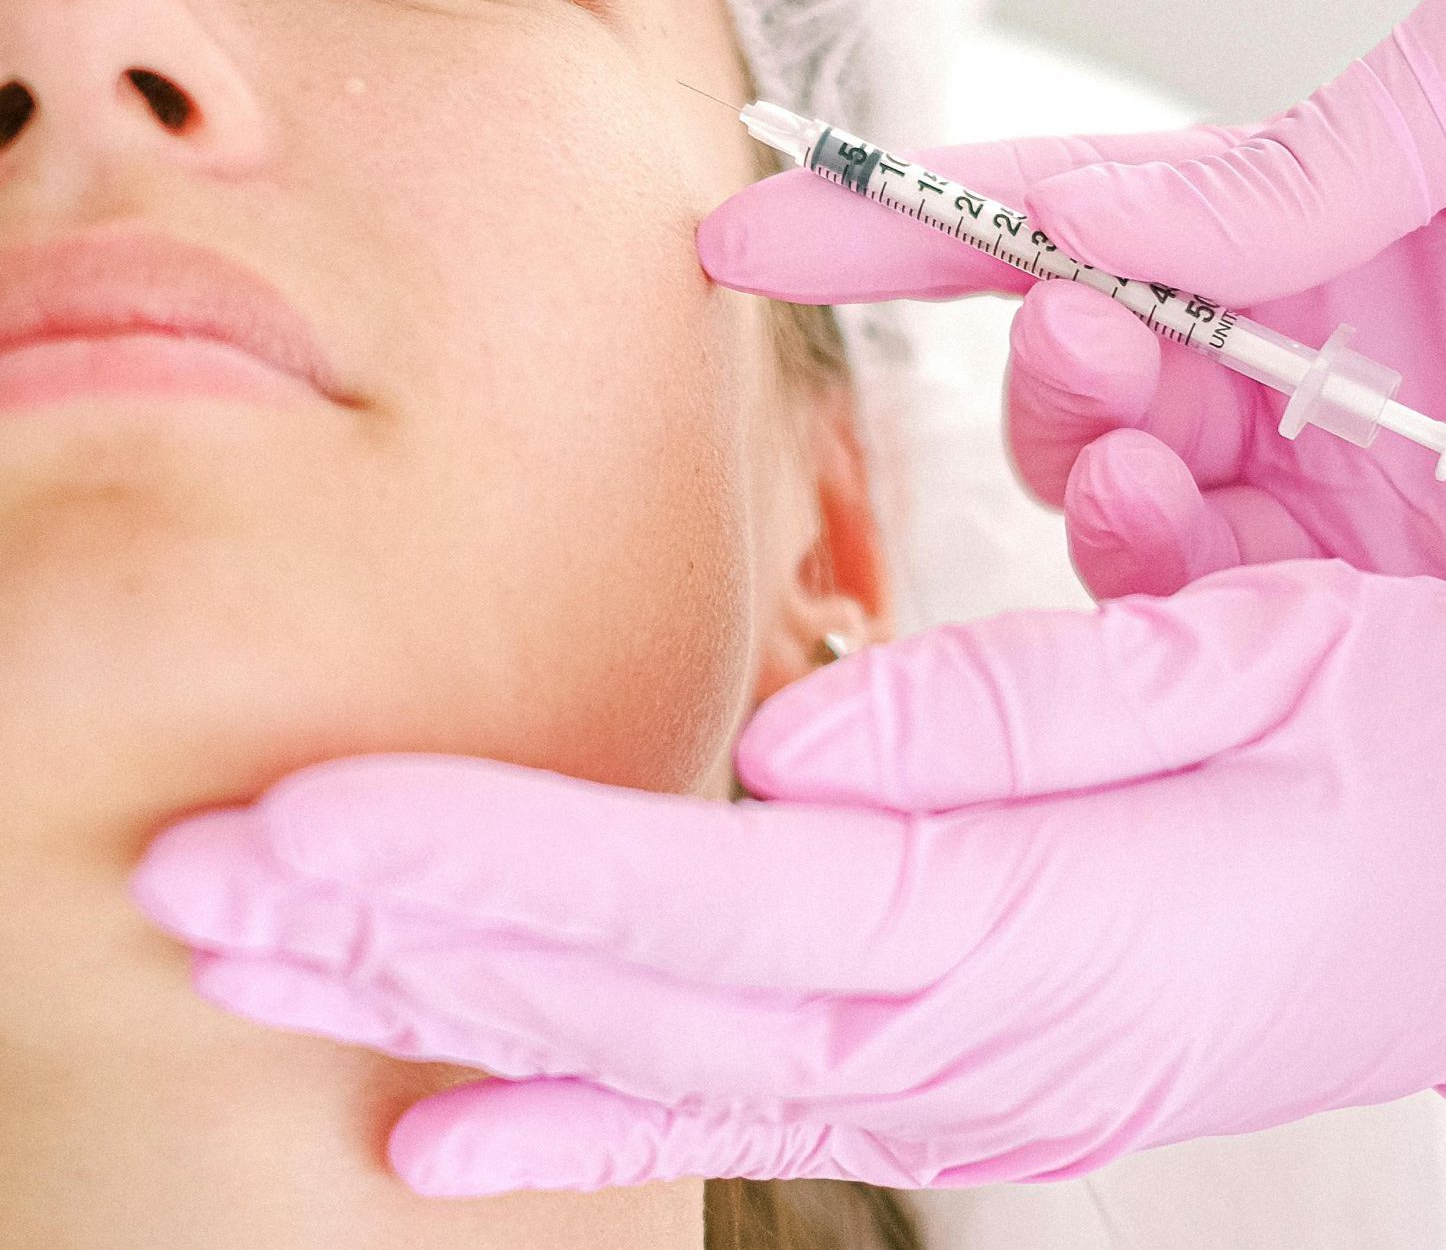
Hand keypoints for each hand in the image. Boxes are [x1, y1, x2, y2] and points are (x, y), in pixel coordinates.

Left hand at [130, 556, 1445, 1194]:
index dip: (503, 872)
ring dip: (445, 1005)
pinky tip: (448, 1118)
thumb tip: (801, 738)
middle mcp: (983, 1033)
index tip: (313, 826)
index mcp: (1056, 927)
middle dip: (403, 941)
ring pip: (653, 1049)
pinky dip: (570, 1104)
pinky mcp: (962, 1055)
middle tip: (199, 888)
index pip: (714, 908)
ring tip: (267, 962)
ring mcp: (965, 1069)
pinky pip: (730, 1092)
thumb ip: (1037, 721)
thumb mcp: (1278, 680)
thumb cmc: (1414, 774)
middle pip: (640, 997)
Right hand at [700, 0, 1445, 597]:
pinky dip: (1156, 584)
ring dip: (1088, 481)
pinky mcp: (1367, 588)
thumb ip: (1277, 171)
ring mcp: (1323, 472)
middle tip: (1083, 337)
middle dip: (1046, 367)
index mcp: (1294, 211)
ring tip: (1130, 465)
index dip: (891, 219)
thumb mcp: (1443, 119)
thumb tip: (1073, 214)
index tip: (750, 233)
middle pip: (1075, 370)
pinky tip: (1166, 534)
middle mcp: (1288, 343)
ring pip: (1120, 501)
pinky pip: (1208, 605)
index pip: (1055, 212)